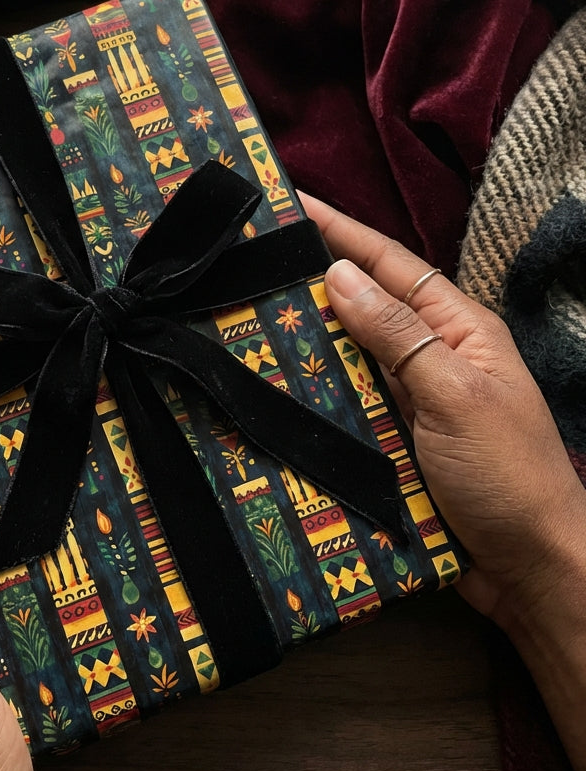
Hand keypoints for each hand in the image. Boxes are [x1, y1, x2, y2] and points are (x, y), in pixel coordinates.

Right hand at [304, 193, 585, 770]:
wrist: (529, 567)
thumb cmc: (505, 474)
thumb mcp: (454, 394)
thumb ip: (398, 334)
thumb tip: (340, 273)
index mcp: (458, 329)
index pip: (391, 265)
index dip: (342, 231)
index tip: (290, 204)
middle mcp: (430, 356)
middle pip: (363, 305)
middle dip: (312, 279)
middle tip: (249, 262)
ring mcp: (408, 401)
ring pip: (346, 355)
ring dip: (304, 337)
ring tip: (242, 317)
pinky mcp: (389, 442)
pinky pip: (342, 403)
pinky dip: (309, 391)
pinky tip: (270, 387)